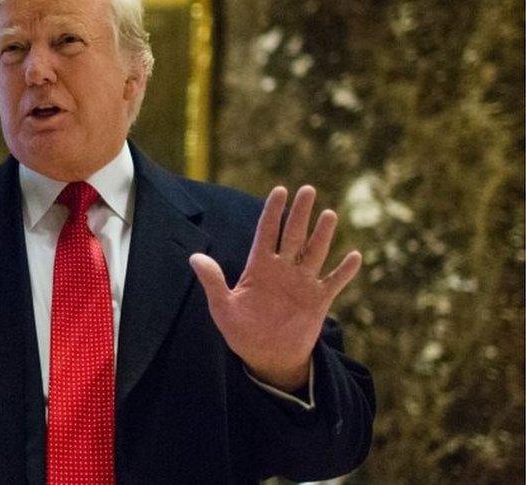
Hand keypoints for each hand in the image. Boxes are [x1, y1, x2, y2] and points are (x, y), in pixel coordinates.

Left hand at [189, 185, 360, 391]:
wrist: (266, 357)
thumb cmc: (241, 331)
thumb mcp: (223, 307)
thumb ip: (213, 281)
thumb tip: (194, 257)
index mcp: (259, 267)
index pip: (267, 232)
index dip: (273, 212)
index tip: (279, 190)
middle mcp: (283, 269)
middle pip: (293, 235)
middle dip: (300, 213)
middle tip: (308, 189)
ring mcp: (302, 283)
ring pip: (315, 252)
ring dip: (322, 235)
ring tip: (329, 214)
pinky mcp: (318, 300)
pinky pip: (333, 282)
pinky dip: (344, 271)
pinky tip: (354, 256)